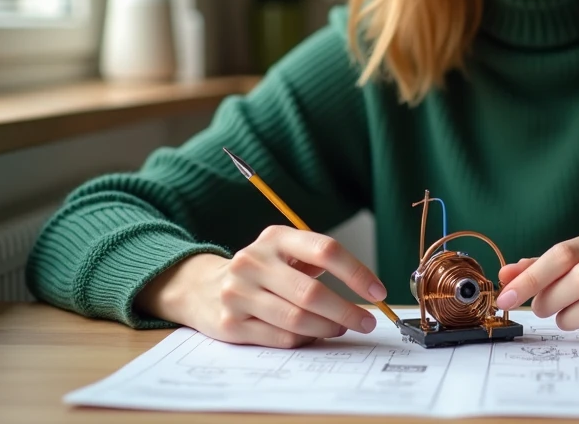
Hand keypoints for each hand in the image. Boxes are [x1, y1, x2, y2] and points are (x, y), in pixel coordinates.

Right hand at [135, 225, 386, 347]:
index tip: (377, 291)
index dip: (356, 272)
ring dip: (327, 328)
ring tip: (341, 329)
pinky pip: (279, 337)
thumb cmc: (260, 270)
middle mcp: (254, 261)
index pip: (324, 250)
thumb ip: (317, 260)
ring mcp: (238, 293)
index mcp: (275, 237)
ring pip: (297, 319)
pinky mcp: (230, 323)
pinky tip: (313, 336)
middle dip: (346, 311)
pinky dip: (303, 340)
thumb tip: (367, 288)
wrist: (201, 286)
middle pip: (312, 292)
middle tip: (366, 322)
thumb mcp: (283, 251)